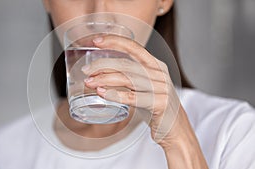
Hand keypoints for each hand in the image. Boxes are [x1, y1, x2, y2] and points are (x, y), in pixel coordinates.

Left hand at [81, 35, 207, 168]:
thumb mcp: (145, 86)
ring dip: (105, 79)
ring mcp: (161, 88)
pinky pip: (133, 97)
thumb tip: (99, 73)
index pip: (134, 47)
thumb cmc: (156, 106)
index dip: (114, 41)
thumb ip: (129, 76)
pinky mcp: (160, 104)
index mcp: (156, 65)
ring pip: (128, 78)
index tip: (96, 41)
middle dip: (103, 64)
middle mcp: (159, 73)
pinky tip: (102, 93)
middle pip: (126, 63)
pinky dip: (115, 95)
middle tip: (86, 70)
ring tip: (89, 82)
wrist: (177, 129)